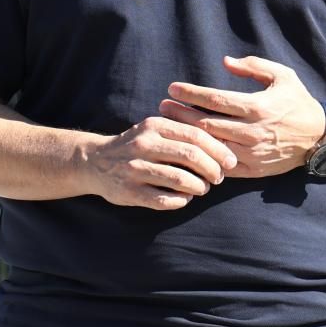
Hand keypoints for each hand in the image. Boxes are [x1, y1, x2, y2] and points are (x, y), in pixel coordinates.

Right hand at [81, 116, 238, 210]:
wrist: (95, 161)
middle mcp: (144, 145)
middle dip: (213, 169)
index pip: (196, 135)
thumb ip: (182, 132)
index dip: (218, 150)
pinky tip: (185, 198)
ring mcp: (135, 169)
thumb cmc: (136, 145)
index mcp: (154, 125)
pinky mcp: (129, 192)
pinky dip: (181, 201)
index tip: (230, 162)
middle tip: (219, 178)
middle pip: (191, 156)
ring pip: (180, 180)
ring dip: (199, 187)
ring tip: (203, 188)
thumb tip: (223, 146)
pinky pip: (164, 200)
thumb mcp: (155, 129)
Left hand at [158, 55, 325, 177]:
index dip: (191, 93)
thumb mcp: (282, 75)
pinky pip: (222, 165)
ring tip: (169, 126)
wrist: (319, 138)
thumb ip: (253, 66)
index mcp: (257, 106)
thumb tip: (224, 62)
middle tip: (162, 106)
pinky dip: (204, 158)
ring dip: (188, 135)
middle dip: (180, 114)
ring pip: (211, 145)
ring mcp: (251, 153)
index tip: (172, 88)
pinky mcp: (253, 169)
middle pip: (206, 123)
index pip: (215, 100)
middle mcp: (252, 131)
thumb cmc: (298, 101)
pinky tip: (189, 149)